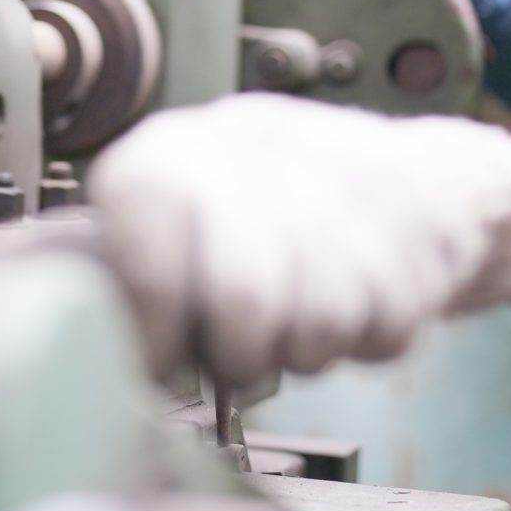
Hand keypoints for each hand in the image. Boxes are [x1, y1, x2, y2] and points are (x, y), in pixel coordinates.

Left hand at [86, 94, 510, 387]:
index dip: (152, 308)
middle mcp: (254, 148)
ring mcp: (341, 181)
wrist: (411, 181)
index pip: (149, 209)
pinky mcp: (414, 228)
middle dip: (241, 352)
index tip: (160, 361)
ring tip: (300, 321)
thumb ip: (139, 276)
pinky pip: (384, 327)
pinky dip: (369, 338)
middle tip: (239, 358)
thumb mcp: (180, 228)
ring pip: (318, 321)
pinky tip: (356, 301)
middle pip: (244, 295)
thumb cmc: (267, 220)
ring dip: (308, 347)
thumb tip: (96, 351)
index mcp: (176, 149)